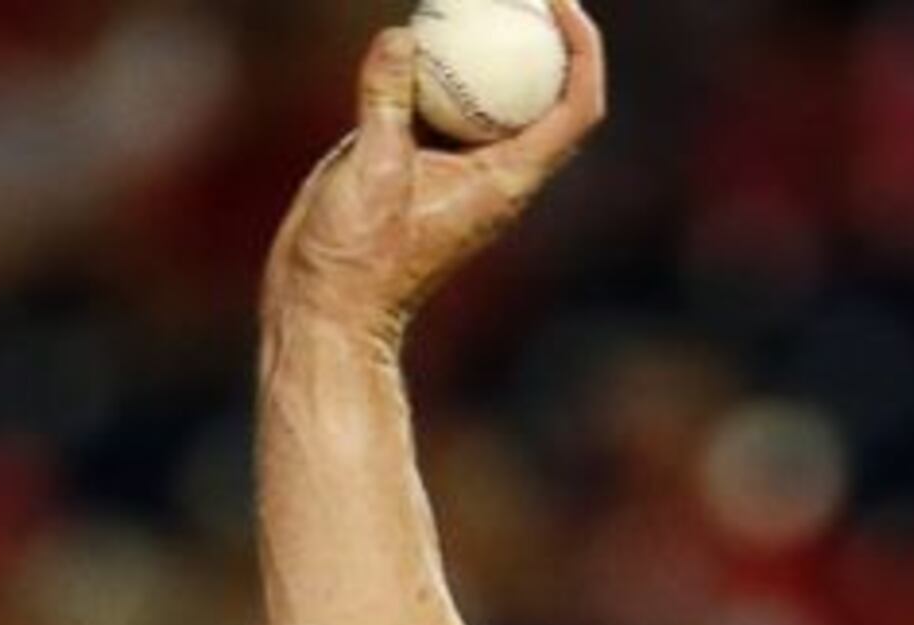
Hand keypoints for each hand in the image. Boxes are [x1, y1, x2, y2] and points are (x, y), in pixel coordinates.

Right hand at [262, 0, 609, 351]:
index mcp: (508, 179)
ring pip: (499, 100)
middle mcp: (500, 174)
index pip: (575, 107)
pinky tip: (420, 30)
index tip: (561, 3)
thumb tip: (402, 36)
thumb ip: (388, 100)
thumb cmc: (358, 255)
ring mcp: (466, 172)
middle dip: (550, 37)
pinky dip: (443, 69)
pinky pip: (448, 106)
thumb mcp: (371, 169)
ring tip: (481, 1)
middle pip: (551, 95)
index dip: (582, 50)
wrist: (331, 305)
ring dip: (498, 50)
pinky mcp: (428, 168)